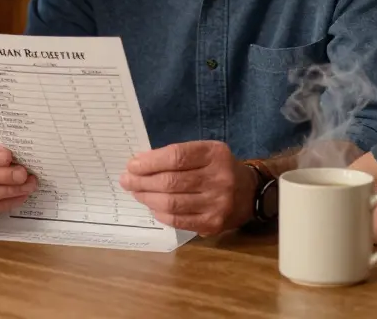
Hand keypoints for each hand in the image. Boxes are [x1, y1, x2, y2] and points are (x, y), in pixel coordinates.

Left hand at [120, 140, 254, 234]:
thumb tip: (140, 164)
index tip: (132, 165)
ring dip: (147, 198)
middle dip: (142, 181)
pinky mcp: (214, 224)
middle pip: (171, 181)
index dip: (150, 162)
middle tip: (127, 180)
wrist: (249, 193)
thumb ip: (176, 156)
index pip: (176, 156)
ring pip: (172, 203)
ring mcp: (217, 203)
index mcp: (215, 154)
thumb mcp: (204, 152)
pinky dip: (160, 214)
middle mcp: (219, 178)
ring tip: (136, 193)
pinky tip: (152, 207)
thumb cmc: (219, 168)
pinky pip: (178, 220)